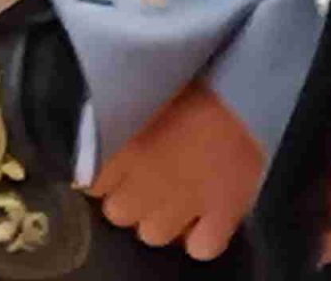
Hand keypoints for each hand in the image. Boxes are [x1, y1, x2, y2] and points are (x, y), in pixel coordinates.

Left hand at [85, 82, 263, 259]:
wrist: (239, 90)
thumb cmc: (184, 83)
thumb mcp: (136, 96)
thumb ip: (114, 121)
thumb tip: (95, 134)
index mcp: (119, 149)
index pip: (91, 183)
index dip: (101, 176)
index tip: (110, 169)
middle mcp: (145, 183)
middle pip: (118, 214)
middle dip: (125, 200)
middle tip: (139, 184)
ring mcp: (184, 204)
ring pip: (153, 235)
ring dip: (157, 222)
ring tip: (168, 204)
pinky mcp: (223, 214)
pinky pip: (203, 248)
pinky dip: (200, 240)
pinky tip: (201, 225)